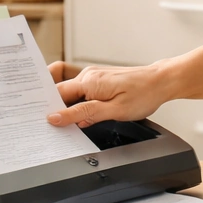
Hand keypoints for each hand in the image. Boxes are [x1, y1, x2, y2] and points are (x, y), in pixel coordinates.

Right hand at [47, 61, 170, 127]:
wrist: (162, 81)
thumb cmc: (144, 94)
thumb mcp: (114, 111)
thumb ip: (84, 114)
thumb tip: (58, 117)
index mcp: (89, 81)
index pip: (57, 94)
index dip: (47, 108)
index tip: (41, 122)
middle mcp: (88, 76)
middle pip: (61, 94)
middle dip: (55, 109)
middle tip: (52, 126)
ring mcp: (94, 77)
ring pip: (71, 95)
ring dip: (69, 109)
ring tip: (70, 124)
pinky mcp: (100, 80)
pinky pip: (82, 93)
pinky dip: (79, 105)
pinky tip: (83, 117)